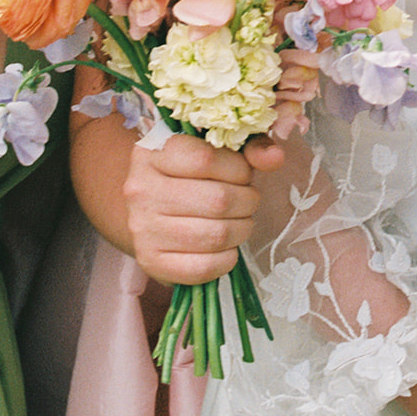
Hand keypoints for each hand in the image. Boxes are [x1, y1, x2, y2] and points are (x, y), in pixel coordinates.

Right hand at [123, 130, 283, 286]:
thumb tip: (275, 157)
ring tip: (240, 221)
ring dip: (242, 229)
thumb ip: (248, 147)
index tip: (243, 174)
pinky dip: (227, 259)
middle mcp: (141, 190)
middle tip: (248, 200)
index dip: (238, 168)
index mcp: (154, 152)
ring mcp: (142, 229)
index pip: (206, 158)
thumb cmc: (190, 175)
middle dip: (247, 201)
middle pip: (217, 199)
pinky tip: (227, 247)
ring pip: (215, 235)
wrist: (151, 211)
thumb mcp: (215, 150)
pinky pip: (203, 267)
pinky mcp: (150, 262)